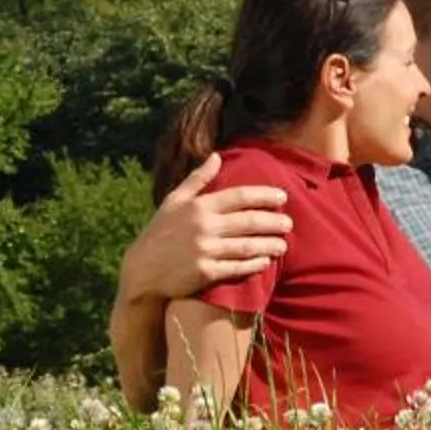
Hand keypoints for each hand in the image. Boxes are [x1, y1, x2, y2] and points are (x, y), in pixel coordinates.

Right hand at [117, 153, 291, 301]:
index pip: (239, 196)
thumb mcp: (174, 200)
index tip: (282, 197)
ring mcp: (204, 250)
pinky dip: (253, 264)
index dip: (264, 196)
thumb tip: (217, 156)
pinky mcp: (204, 273)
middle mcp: (203, 226)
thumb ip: (197, 179)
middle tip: (289, 223)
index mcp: (198, 206)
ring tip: (284, 245)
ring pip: (246, 246)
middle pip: (248, 222)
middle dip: (273, 222)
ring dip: (269, 244)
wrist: (141, 270)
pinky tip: (265, 262)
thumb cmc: (159, 232)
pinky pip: (236, 268)